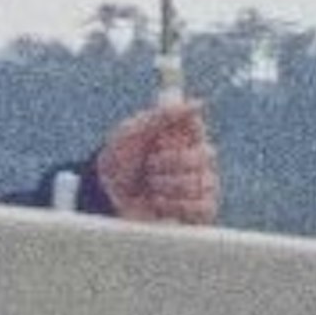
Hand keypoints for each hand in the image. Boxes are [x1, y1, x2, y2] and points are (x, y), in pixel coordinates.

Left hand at [91, 93, 219, 224]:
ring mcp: (201, 185)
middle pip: (207, 155)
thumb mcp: (133, 132)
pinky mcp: (199, 211)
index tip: (157, 139)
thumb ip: (163, 116)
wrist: (108, 196)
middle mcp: (198, 158)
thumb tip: (198, 102)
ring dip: (169, 185)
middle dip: (170, 161)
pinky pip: (204, 207)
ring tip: (151, 185)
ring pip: (204, 182)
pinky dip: (177, 206)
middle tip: (149, 164)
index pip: (198, 126)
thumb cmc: (120, 159)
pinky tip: (160, 202)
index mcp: (184, 133)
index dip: (177, 134)